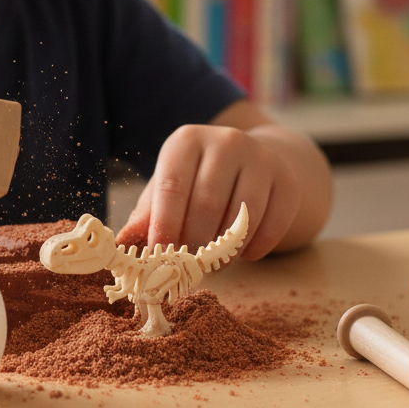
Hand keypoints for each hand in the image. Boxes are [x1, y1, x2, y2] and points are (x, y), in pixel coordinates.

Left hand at [116, 122, 301, 260]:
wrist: (252, 160)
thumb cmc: (197, 179)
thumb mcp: (168, 187)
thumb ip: (147, 214)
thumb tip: (121, 244)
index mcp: (186, 141)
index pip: (172, 186)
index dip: (164, 225)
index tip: (159, 255)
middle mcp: (225, 141)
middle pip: (207, 203)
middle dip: (194, 242)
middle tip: (187, 266)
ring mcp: (260, 158)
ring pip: (241, 215)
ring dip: (225, 249)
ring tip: (213, 263)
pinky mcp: (287, 179)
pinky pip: (273, 223)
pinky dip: (256, 247)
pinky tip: (243, 254)